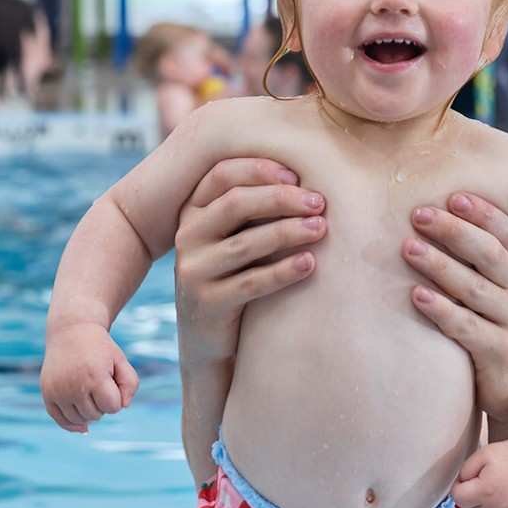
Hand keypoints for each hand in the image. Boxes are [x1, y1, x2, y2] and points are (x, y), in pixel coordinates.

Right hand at [40, 322, 138, 432]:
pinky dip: (71, 424)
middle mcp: (74, 385)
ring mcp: (58, 390)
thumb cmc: (100, 348)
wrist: (70, 331)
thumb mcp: (120, 360)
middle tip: (98, 382)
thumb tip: (122, 406)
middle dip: (101, 403)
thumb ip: (131, 384)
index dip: (116, 397)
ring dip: (88, 411)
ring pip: (79, 420)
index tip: (112, 381)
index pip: (113, 407)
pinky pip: (60, 420)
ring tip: (88, 391)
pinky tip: (82, 425)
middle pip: (95, 415)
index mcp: (95, 376)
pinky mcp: (47, 393)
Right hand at [173, 158, 326, 367]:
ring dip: (288, 232)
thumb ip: (252, 206)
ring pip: (245, 243)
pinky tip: (309, 263)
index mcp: (192, 211)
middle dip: (281, 198)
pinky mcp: (207, 304)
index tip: (297, 176)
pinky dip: (283, 271)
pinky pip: (251, 283)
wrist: (208, 338)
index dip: (259, 169)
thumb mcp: (232, 235)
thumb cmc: (232, 274)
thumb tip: (304, 174)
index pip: (221, 174)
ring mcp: (193, 272)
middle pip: (235, 204)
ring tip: (321, 228)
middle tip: (318, 202)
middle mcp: (187, 237)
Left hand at [403, 192, 507, 428]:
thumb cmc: (496, 331)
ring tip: (408, 248)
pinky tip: (416, 295)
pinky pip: (466, 328)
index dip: (484, 214)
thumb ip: (475, 264)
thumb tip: (434, 218)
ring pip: (475, 289)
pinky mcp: (498, 355)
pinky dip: (441, 310)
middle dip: (454, 231)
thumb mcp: (495, 295)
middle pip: (489, 255)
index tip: (454, 196)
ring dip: (440, 265)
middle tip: (419, 214)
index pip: (507, 235)